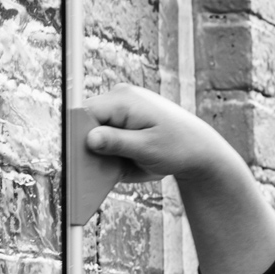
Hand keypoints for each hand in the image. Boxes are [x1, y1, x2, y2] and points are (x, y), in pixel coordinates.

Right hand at [85, 84, 274, 273]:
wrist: (200, 149)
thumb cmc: (179, 147)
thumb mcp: (147, 149)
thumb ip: (117, 143)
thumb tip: (89, 139)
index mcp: (123, 99)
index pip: (84, 114)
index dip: (76, 138)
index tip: (74, 162)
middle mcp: (119, 99)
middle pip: (87, 124)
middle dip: (88, 150)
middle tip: (93, 174)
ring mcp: (121, 110)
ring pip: (95, 133)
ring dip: (101, 155)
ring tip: (118, 171)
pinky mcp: (124, 123)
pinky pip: (107, 138)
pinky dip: (110, 155)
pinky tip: (123, 166)